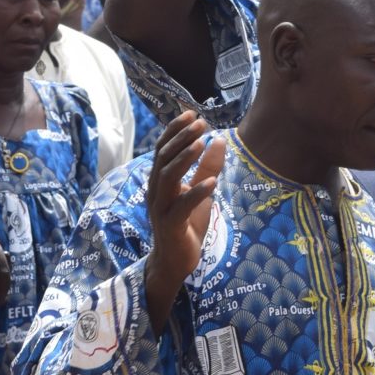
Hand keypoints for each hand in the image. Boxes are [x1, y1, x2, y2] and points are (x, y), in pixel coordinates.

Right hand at [143, 111, 225, 318]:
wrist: (175, 261)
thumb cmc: (186, 225)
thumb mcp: (200, 192)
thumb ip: (207, 168)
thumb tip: (219, 139)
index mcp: (160, 181)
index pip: (163, 149)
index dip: (175, 130)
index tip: (192, 113)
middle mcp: (156, 191)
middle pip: (163, 158)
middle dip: (181, 139)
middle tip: (200, 123)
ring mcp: (161, 208)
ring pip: (167, 178)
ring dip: (184, 159)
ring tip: (201, 143)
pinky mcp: (170, 225)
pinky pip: (181, 206)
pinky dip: (196, 193)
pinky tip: (212, 182)